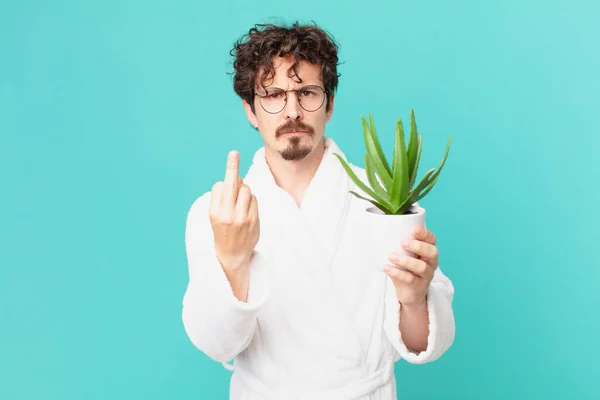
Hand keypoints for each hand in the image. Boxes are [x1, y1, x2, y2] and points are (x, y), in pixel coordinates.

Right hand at [209, 150, 259, 271]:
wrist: (233, 255)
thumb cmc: (223, 232)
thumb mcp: (216, 216)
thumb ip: (224, 198)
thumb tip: (238, 178)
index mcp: (214, 213)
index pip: (219, 186)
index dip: (223, 184)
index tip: (225, 179)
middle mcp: (228, 214)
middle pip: (232, 184)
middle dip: (232, 166)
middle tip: (234, 152)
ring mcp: (242, 217)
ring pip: (245, 189)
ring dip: (244, 190)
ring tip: (239, 203)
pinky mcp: (254, 220)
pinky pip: (254, 199)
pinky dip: (251, 200)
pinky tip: (247, 210)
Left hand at [384, 225, 438, 307]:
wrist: (409, 293)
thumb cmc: (406, 269)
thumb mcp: (404, 255)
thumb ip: (399, 245)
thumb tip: (381, 230)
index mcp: (428, 251)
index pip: (432, 239)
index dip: (425, 233)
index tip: (414, 229)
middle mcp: (431, 262)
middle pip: (432, 252)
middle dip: (418, 246)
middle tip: (403, 243)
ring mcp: (426, 275)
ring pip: (421, 267)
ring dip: (406, 261)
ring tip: (392, 256)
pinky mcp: (419, 286)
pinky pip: (410, 279)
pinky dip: (397, 273)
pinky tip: (387, 268)